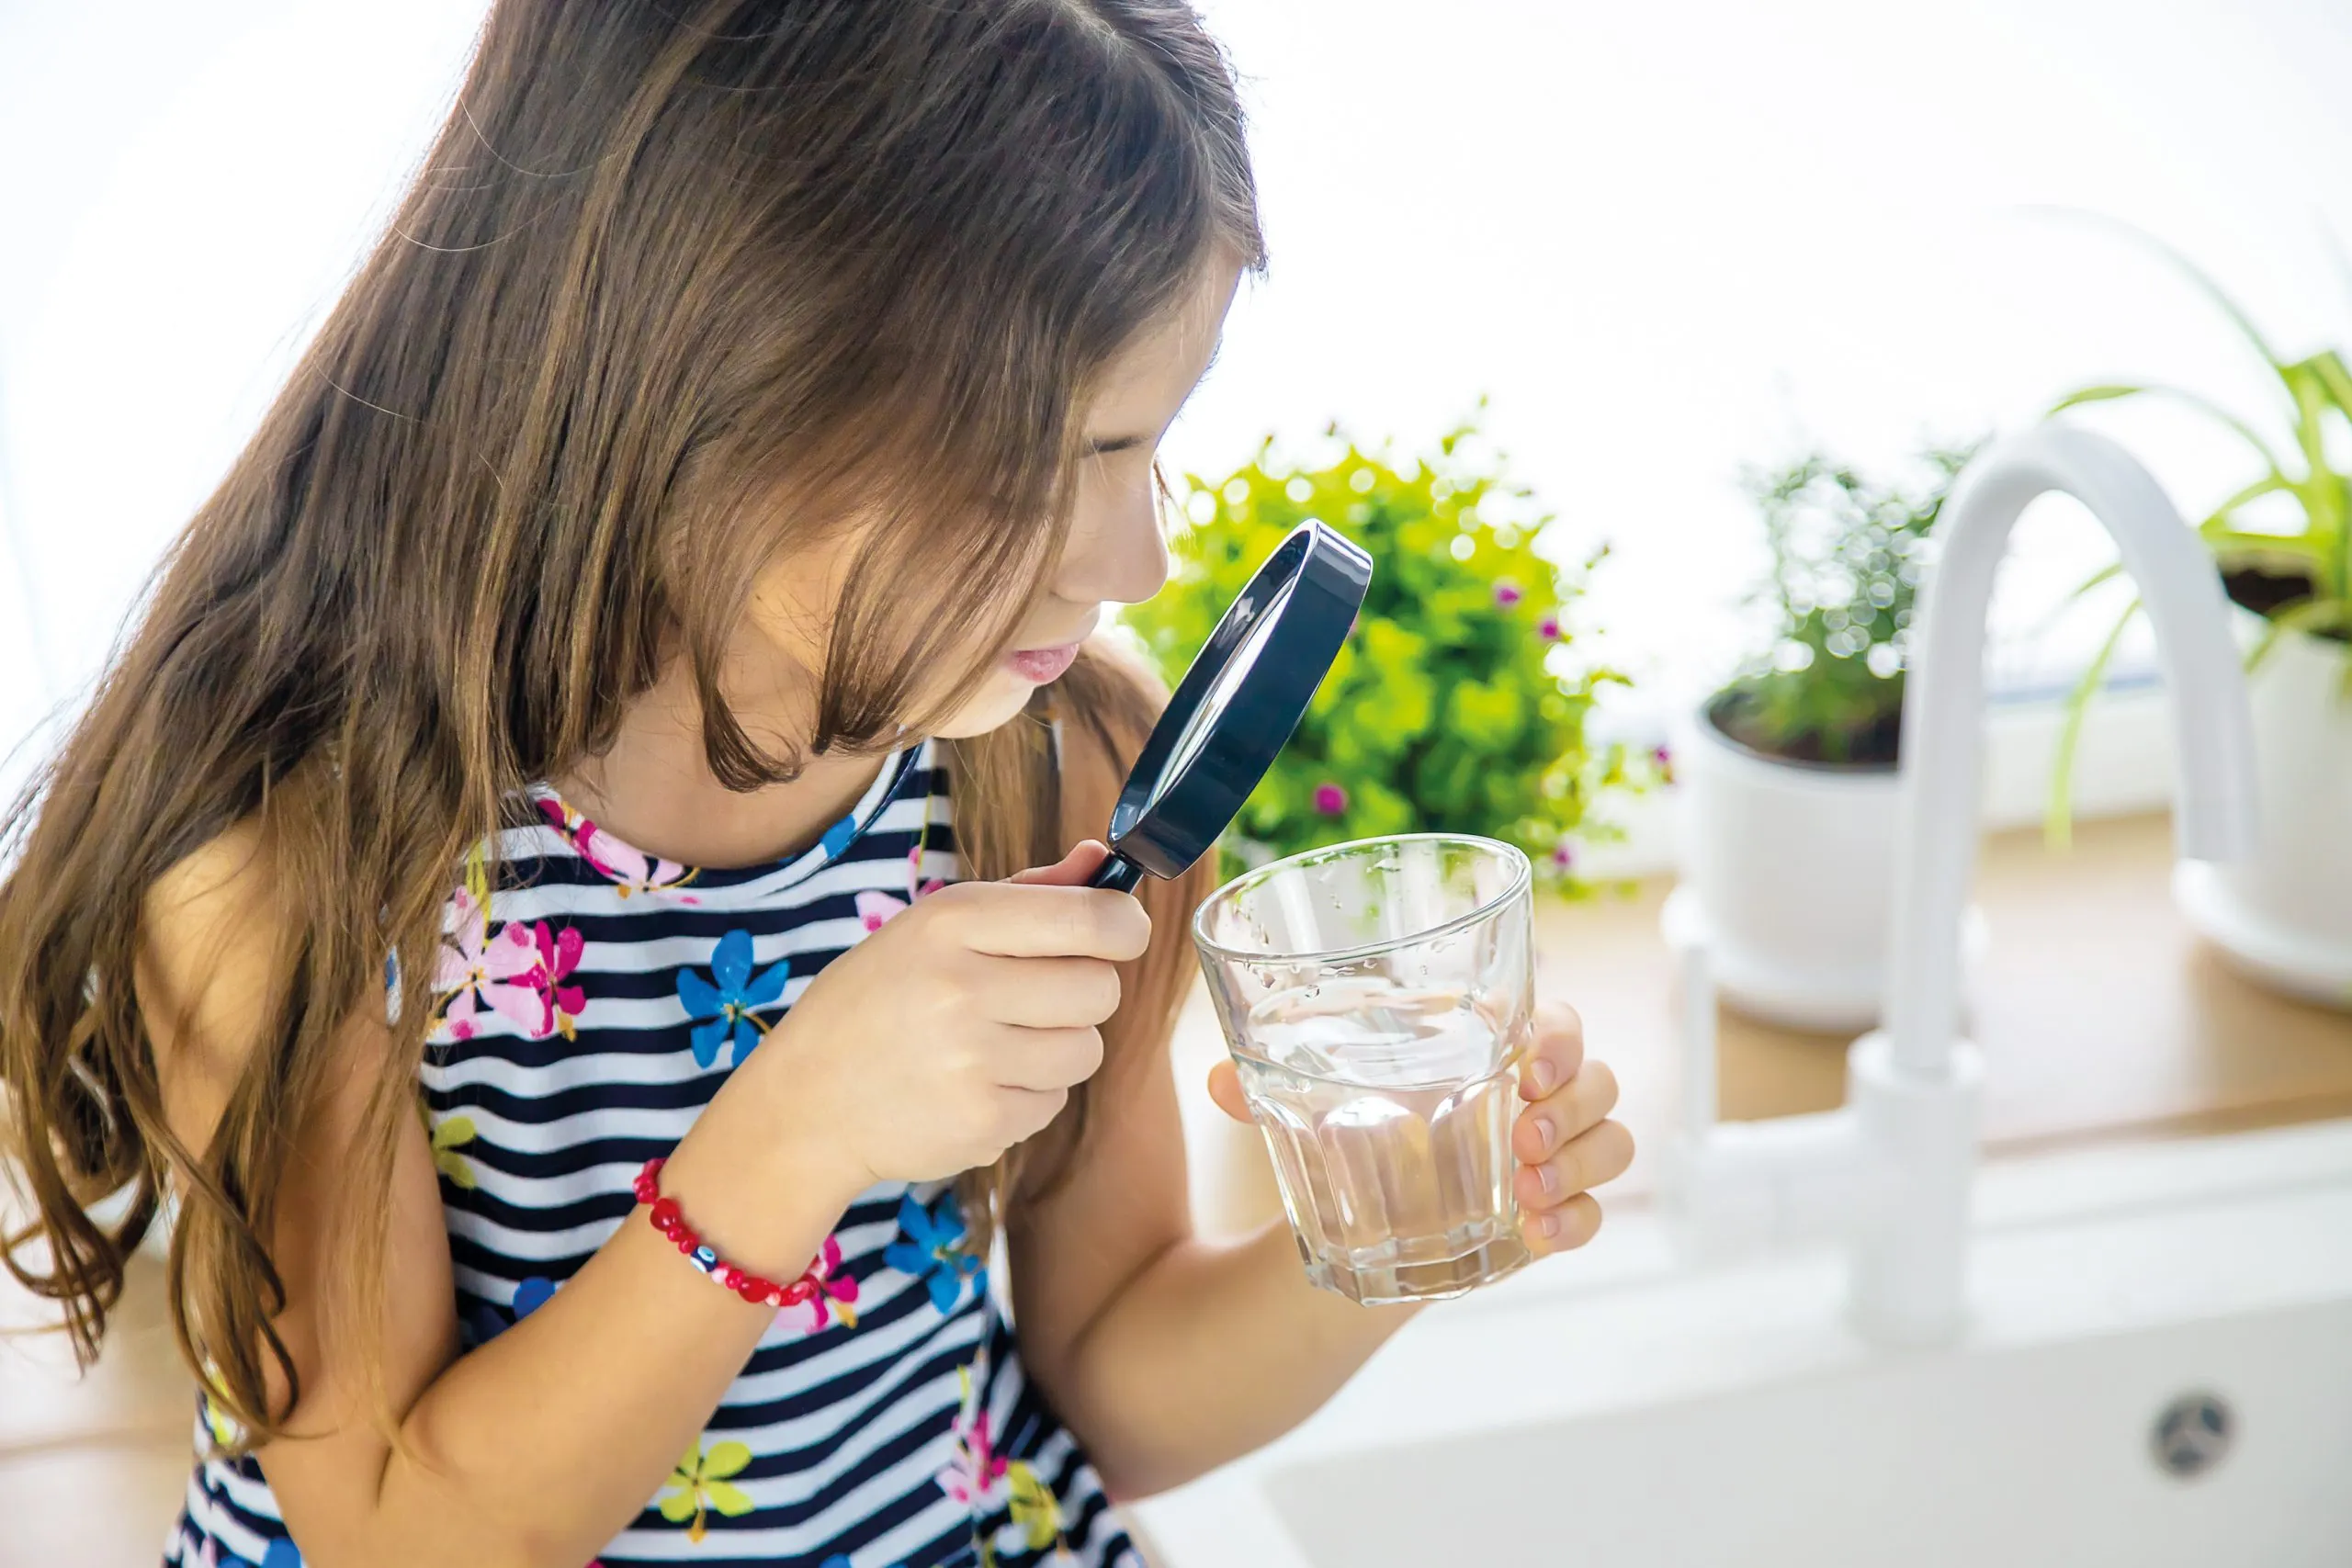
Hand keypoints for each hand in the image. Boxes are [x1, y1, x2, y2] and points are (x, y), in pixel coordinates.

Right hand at [747, 841, 1149, 1192]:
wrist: (807, 1100)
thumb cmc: (882, 999)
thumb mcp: (935, 926)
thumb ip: (1030, 892)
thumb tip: (1105, 862)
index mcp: (952, 922)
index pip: (1091, 918)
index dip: (1124, 926)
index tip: (1120, 933)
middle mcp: (962, 988)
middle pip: (1101, 988)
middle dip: (1081, 992)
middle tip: (1033, 997)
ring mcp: (972, 1062)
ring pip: (1086, 1049)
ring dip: (1058, 1047)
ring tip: (997, 1044)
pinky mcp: (981, 1123)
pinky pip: (1054, 1102)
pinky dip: (1028, 1095)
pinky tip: (975, 1084)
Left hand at [1206, 998, 1630, 1259]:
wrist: (1359, 1207)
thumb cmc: (1351, 1122)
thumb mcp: (1308, 1101)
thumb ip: (1265, 1087)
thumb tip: (1216, 1082)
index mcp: (1493, 1043)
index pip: (1559, 1020)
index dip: (1562, 1037)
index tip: (1527, 1065)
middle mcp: (1536, 1094)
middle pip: (1597, 1081)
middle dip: (1573, 1105)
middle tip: (1522, 1133)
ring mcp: (1552, 1155)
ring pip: (1611, 1142)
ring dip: (1579, 1163)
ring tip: (1524, 1189)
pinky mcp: (1552, 1213)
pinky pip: (1596, 1213)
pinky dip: (1577, 1220)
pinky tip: (1538, 1235)